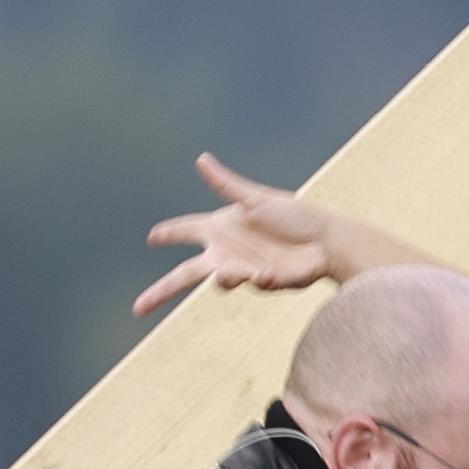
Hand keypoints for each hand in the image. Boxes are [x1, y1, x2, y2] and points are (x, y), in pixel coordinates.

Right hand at [134, 152, 345, 316]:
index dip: (170, 233)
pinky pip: (258, 284)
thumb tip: (202, 160)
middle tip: (139, 308)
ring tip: (226, 276)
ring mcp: (246, 271)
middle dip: (162, 291)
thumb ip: (227, 186)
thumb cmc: (297, 216)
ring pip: (221, 282)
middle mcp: (228, 253)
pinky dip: (263, 279)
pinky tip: (269, 273)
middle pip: (186, 275)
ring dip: (225, 279)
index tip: (152, 237)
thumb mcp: (258, 199)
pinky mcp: (266, 283)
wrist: (330, 241)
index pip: (187, 230)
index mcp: (221, 229)